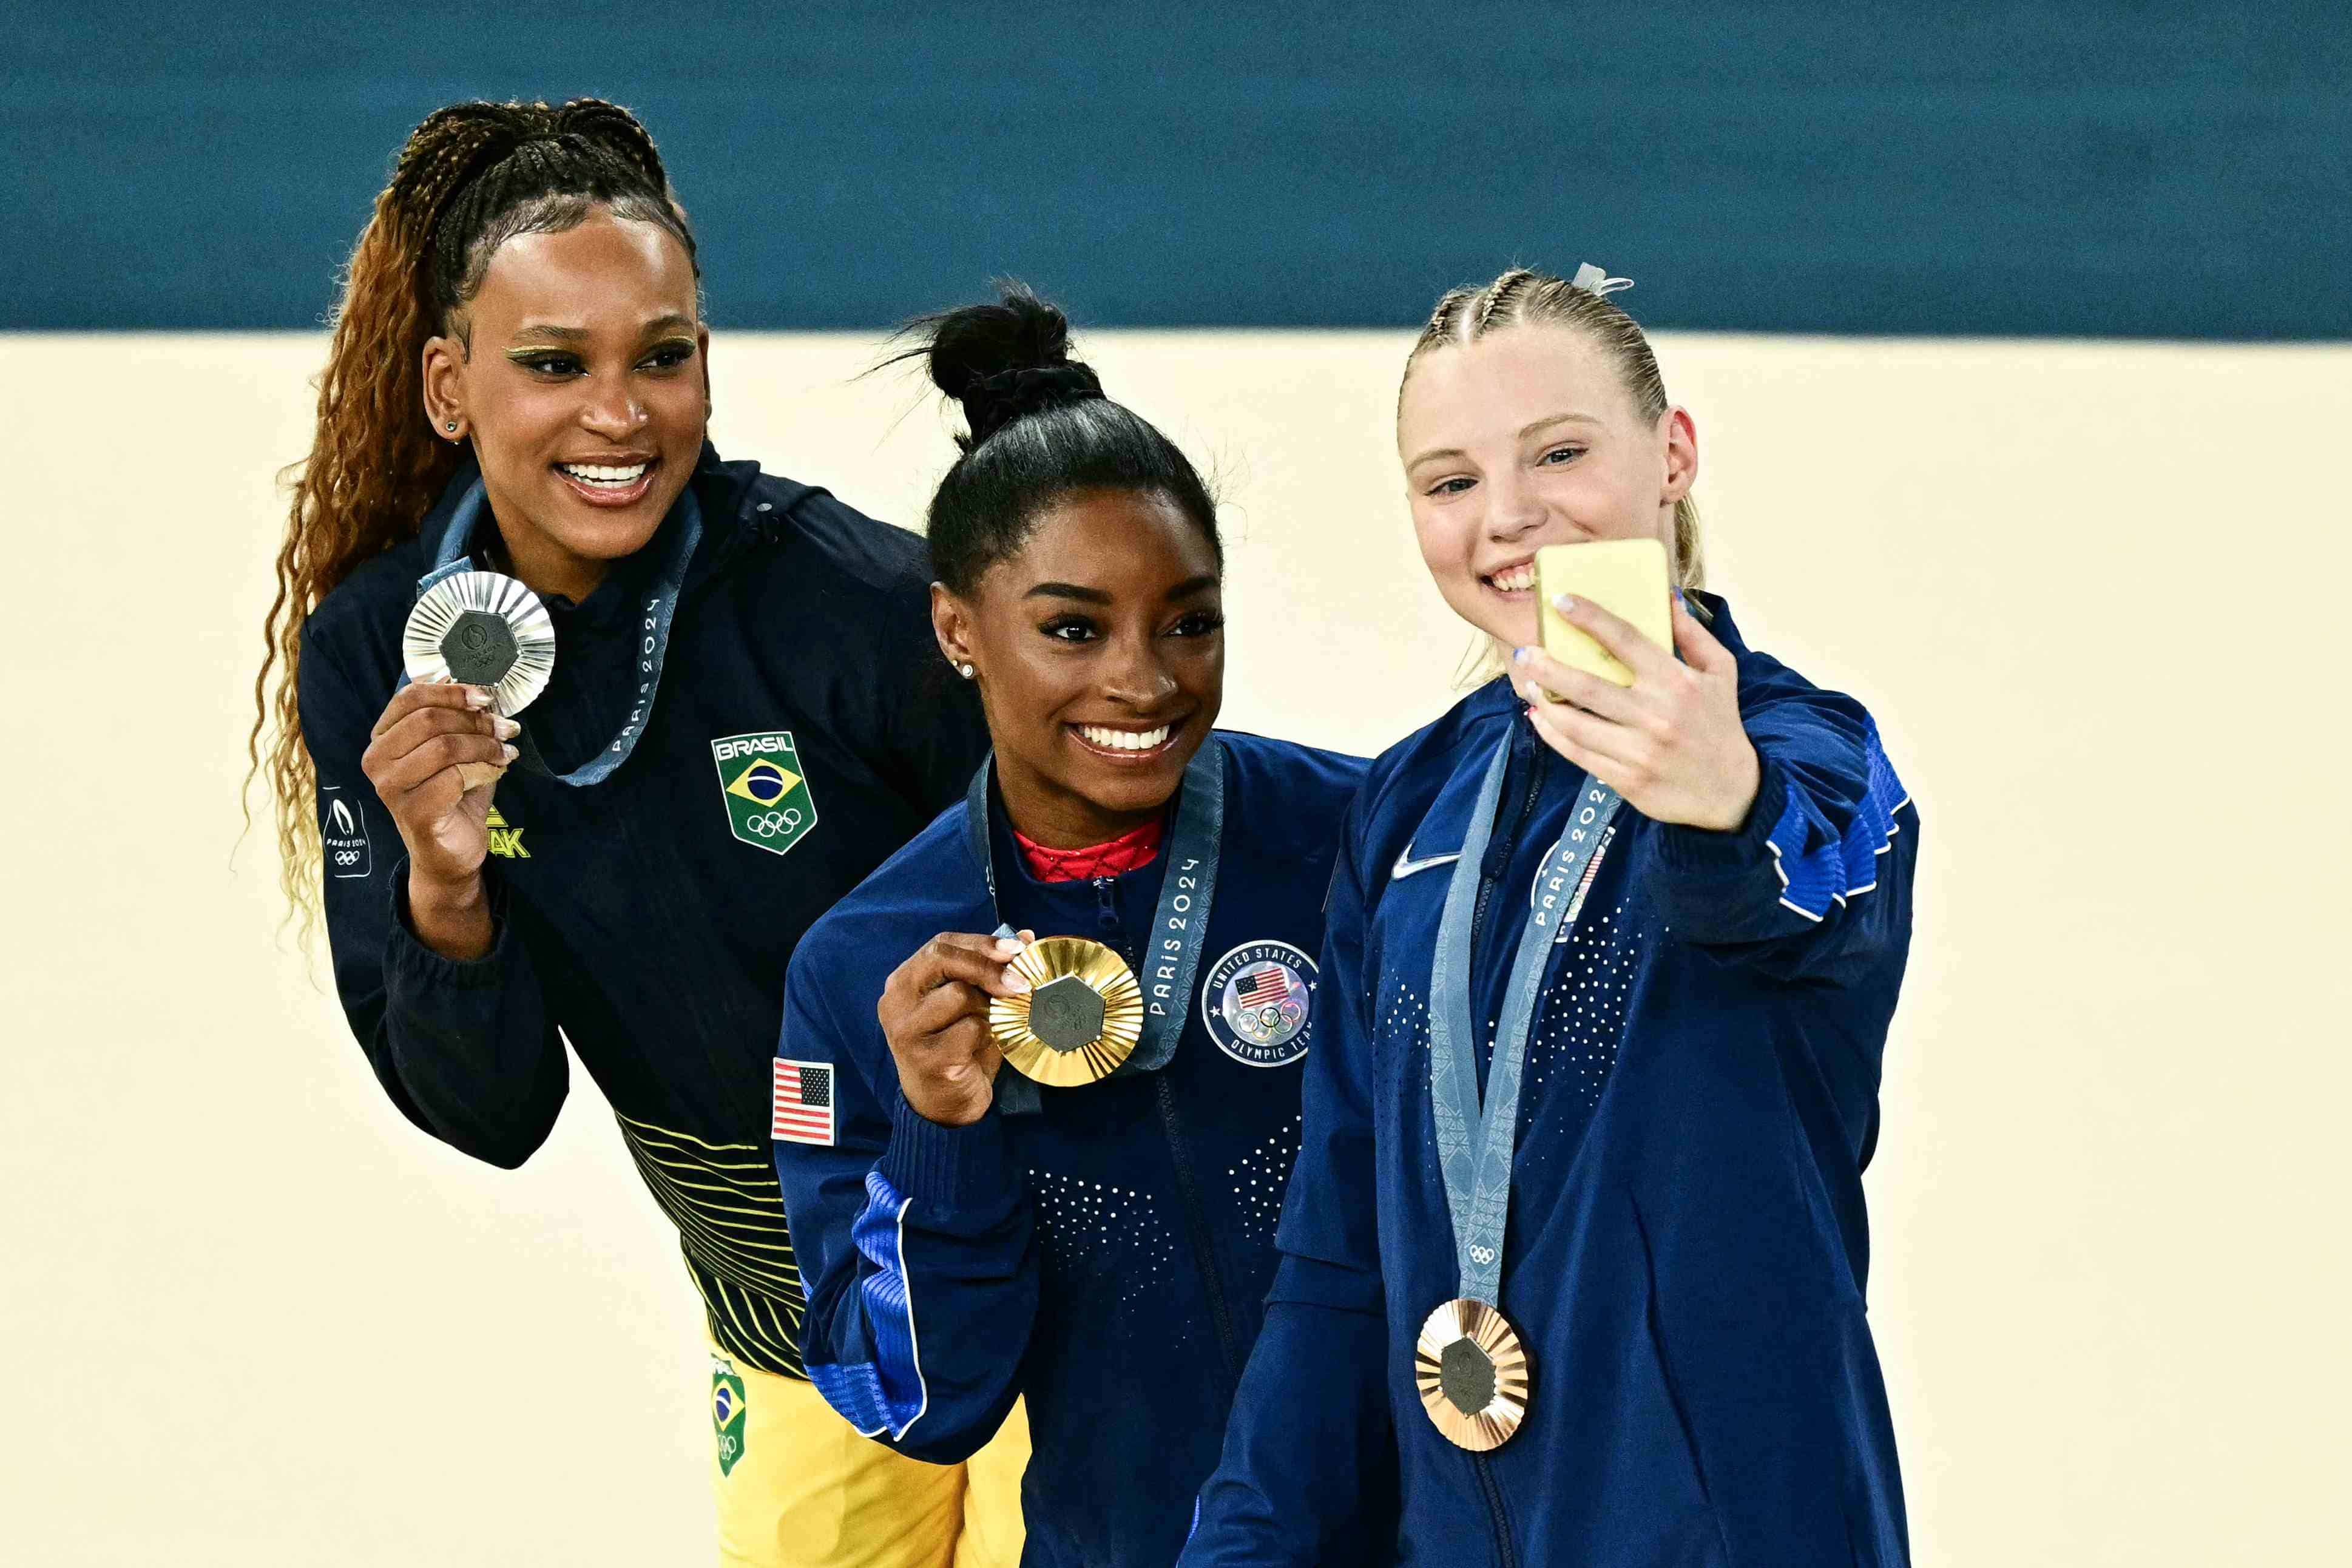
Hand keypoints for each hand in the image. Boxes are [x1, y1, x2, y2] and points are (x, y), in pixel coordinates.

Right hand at [362, 680, 517, 902]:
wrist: (451, 852)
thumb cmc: (452, 796)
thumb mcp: (455, 749)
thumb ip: (457, 719)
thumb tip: (476, 686)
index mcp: (382, 738)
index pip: (409, 698)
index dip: (451, 692)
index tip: (486, 697)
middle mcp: (377, 761)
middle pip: (429, 719)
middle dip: (475, 721)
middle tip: (505, 729)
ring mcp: (390, 788)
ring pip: (444, 746)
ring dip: (484, 745)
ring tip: (505, 752)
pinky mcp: (413, 812)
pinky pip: (455, 777)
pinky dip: (484, 770)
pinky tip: (496, 773)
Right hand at [877, 930, 1035, 1127]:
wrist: (945, 1110)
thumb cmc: (960, 1050)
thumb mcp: (974, 1005)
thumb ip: (991, 972)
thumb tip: (1027, 936)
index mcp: (904, 982)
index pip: (941, 944)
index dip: (980, 942)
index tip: (1017, 947)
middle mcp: (896, 1001)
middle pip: (943, 959)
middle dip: (987, 966)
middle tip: (1021, 981)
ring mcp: (906, 1029)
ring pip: (959, 994)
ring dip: (987, 1009)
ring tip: (990, 1028)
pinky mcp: (924, 1057)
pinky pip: (970, 1029)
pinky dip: (987, 1037)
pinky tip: (979, 1051)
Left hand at [1511, 595, 1759, 831]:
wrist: (1732, 792)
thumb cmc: (1720, 723)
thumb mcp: (1720, 672)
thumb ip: (1692, 634)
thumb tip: (1666, 597)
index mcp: (1677, 682)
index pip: (1626, 640)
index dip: (1590, 618)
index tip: (1561, 601)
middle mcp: (1656, 715)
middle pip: (1587, 686)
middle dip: (1548, 666)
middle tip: (1525, 652)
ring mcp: (1639, 751)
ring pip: (1575, 724)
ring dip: (1545, 702)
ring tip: (1530, 684)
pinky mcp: (1627, 779)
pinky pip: (1578, 754)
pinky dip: (1553, 735)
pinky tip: (1540, 719)